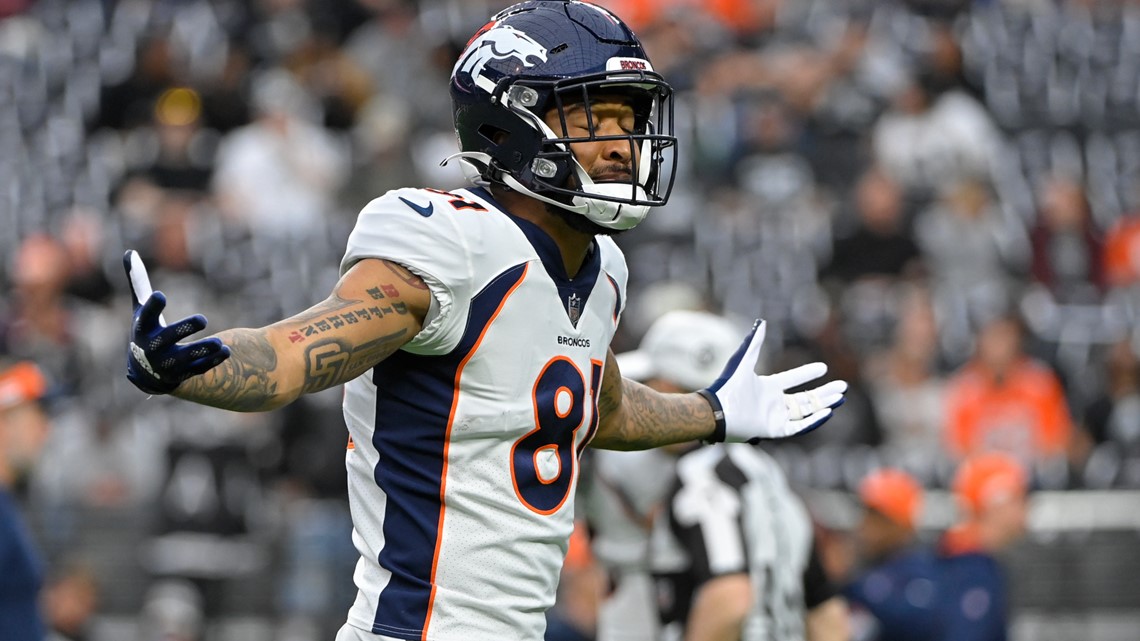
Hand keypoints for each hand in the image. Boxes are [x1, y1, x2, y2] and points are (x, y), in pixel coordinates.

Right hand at [124, 250, 229, 394]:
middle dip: (184, 329)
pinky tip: (225, 351)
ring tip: (220, 343)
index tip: (161, 296)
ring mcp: (166, 364)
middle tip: (203, 319)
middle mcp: (152, 348)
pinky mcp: (181, 375)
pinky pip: (197, 370)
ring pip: (185, 358)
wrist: (145, 370)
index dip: (152, 307)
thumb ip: (138, 283)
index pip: (145, 316)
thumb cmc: (145, 331)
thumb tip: (129, 252)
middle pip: (167, 339)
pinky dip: (211, 362)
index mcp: (142, 328)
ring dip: (203, 350)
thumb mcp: (140, 309)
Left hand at [699, 320, 846, 443]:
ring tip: (841, 398)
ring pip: (806, 411)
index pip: (793, 379)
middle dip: (824, 393)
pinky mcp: (776, 430)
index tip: (823, 367)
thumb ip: (754, 344)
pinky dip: (813, 421)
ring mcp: (776, 417)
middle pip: (805, 398)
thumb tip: (761, 322)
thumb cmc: (728, 387)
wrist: (718, 412)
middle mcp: (774, 403)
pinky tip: (827, 413)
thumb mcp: (743, 362)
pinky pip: (799, 427)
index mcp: (768, 387)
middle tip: (842, 387)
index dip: (807, 374)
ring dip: (824, 405)